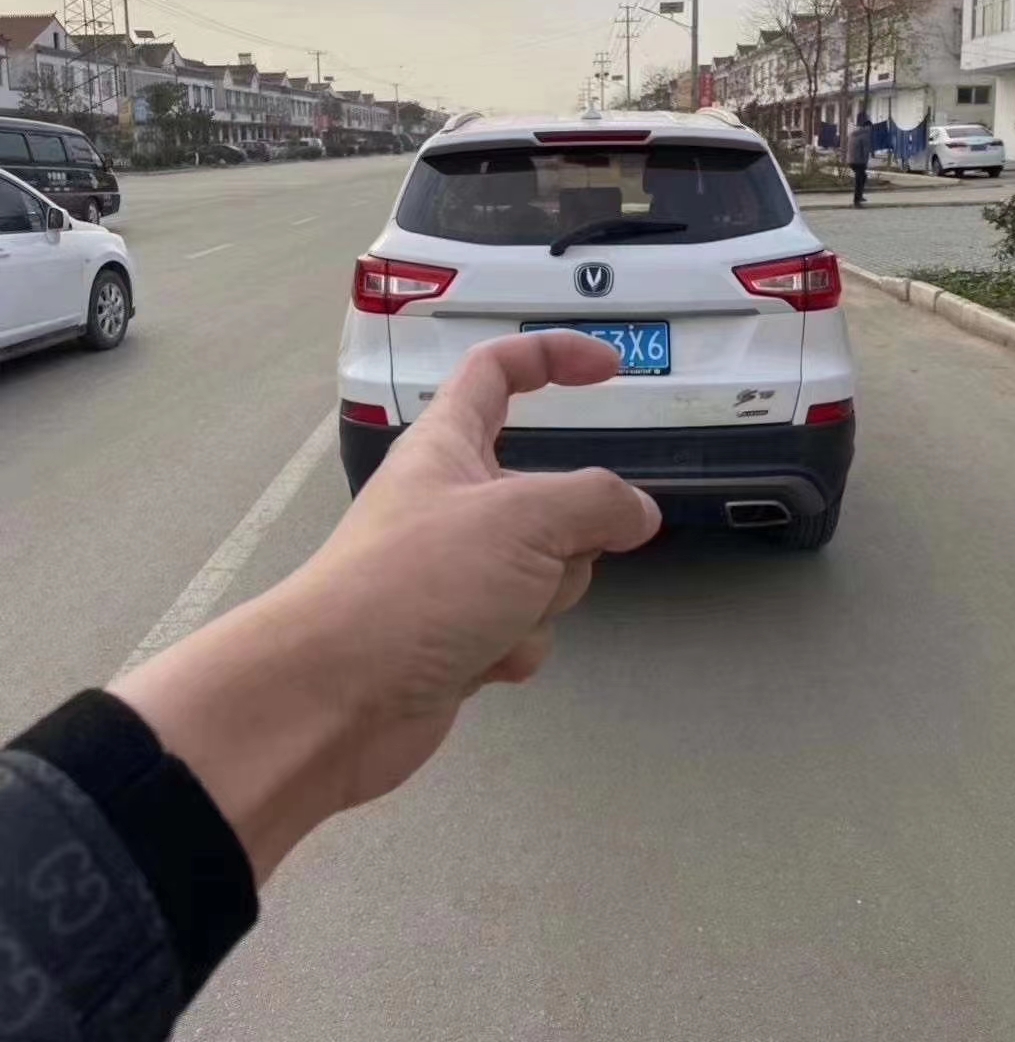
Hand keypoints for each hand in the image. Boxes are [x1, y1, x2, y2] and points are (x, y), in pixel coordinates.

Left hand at [295, 329, 661, 803]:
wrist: (336, 698)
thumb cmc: (421, 582)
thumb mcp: (523, 520)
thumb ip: (597, 503)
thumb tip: (637, 512)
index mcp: (447, 445)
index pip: (499, 371)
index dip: (554, 356)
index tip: (612, 370)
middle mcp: (450, 501)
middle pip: (549, 493)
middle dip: (568, 534)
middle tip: (542, 557)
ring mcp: (455, 571)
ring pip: (548, 568)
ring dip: (541, 599)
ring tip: (497, 618)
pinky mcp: (457, 633)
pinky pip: (523, 626)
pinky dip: (514, 646)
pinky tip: (481, 662)